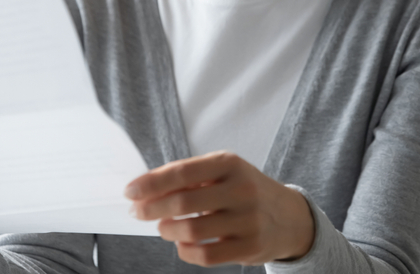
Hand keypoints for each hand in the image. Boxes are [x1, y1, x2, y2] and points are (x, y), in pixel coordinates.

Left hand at [125, 151, 314, 266]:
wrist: (289, 216)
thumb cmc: (243, 189)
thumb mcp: (223, 172)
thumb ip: (189, 177)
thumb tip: (144, 189)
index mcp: (230, 164)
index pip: (182, 172)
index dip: (151, 183)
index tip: (130, 191)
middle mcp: (241, 189)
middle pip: (183, 202)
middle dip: (152, 208)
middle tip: (138, 212)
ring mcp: (248, 220)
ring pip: (192, 231)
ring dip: (167, 230)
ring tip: (163, 227)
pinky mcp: (250, 247)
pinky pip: (206, 255)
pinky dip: (186, 251)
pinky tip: (182, 243)